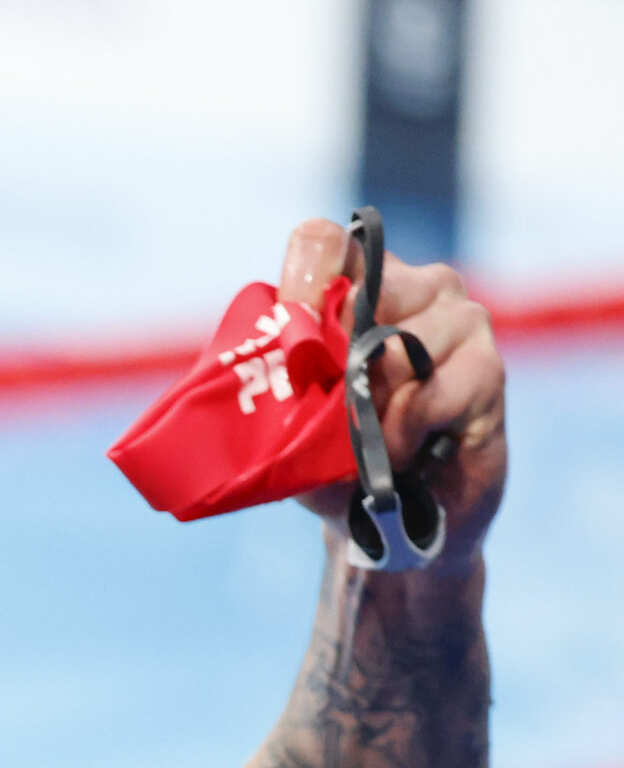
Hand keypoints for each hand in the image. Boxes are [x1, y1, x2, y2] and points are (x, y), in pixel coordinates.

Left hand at [278, 219, 505, 558]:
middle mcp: (414, 286)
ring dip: (368, 413)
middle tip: (336, 409)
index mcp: (357, 285)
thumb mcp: (291, 418)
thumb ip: (282, 376)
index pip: (322, 243)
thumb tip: (279, 356)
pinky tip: (402, 454)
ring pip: (392, 350)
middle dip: (334, 365)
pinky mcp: (489, 365)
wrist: (389, 524)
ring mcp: (459, 318)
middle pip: (361, 293)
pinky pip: (425, 394)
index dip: (302, 277)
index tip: (293, 318)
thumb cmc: (334, 461)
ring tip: (371, 443)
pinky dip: (399, 435)